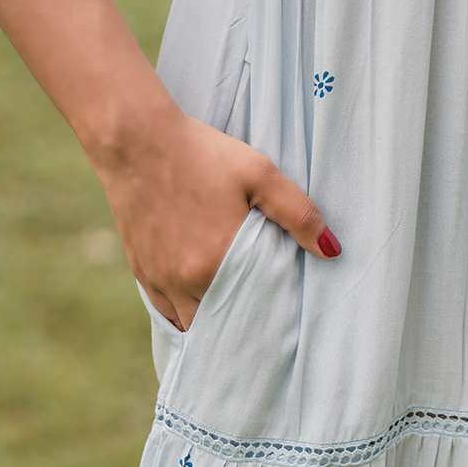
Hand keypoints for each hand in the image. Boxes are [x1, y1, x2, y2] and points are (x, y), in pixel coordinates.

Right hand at [0, 0, 339, 333]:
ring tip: (234, 315)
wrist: (136, 140)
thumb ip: (298, 214)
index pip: (254, 312)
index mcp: (218, 262)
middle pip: (221, 324)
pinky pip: (165, 311)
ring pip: (190, 324)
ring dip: (212, 323)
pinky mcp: (140, 270)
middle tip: (262, 320)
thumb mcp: (259, 173)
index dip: (269, 320)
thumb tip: (331, 250)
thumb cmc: (201, 152)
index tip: (284, 322)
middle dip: (242, 326)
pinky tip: (200, 303)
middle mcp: (185, 280)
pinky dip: (183, 313)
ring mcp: (159, 279)